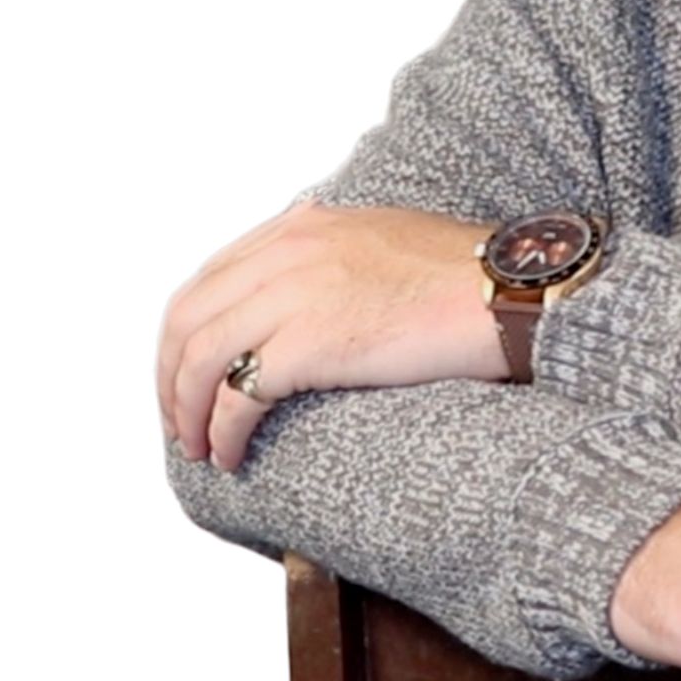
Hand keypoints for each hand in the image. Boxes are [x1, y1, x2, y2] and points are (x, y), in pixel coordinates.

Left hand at [156, 199, 505, 472]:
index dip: (186, 334)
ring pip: (200, 359)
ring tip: (198, 447)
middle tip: (179, 419)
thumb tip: (305, 293)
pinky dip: (222, 432)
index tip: (189, 372)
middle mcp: (290, 251)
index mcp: (305, 225)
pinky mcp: (311, 342)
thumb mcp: (385, 237)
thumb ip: (334, 252)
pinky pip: (237, 396)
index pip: (210, 278)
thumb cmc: (468, 276)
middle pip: (189, 318)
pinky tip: (231, 455)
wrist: (509, 291)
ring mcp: (296, 294)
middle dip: (171, 377)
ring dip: (187, 412)